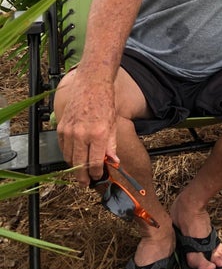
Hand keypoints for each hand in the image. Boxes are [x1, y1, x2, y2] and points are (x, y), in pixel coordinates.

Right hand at [55, 70, 117, 185]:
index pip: (94, 163)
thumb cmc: (105, 104)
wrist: (91, 86)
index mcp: (99, 134)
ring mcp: (70, 131)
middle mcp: (83, 134)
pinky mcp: (61, 128)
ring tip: (81, 172)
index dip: (95, 174)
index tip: (97, 177)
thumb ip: (112, 146)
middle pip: (79, 164)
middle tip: (86, 183)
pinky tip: (74, 157)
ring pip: (69, 158)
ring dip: (74, 167)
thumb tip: (114, 163)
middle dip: (82, 177)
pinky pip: (63, 148)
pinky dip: (68, 155)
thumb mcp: (114, 125)